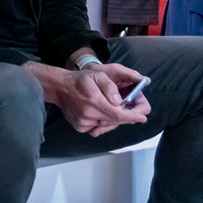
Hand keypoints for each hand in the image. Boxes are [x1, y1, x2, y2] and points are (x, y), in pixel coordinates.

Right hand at [30, 59, 148, 135]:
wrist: (60, 87)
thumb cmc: (80, 80)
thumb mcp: (97, 75)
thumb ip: (109, 87)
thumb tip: (118, 101)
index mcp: (95, 101)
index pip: (119, 114)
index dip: (132, 117)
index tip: (142, 118)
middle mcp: (89, 114)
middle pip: (114, 121)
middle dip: (123, 116)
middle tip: (128, 110)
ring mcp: (84, 122)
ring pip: (106, 124)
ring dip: (112, 118)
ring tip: (109, 108)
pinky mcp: (80, 126)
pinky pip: (96, 127)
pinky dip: (101, 121)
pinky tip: (98, 112)